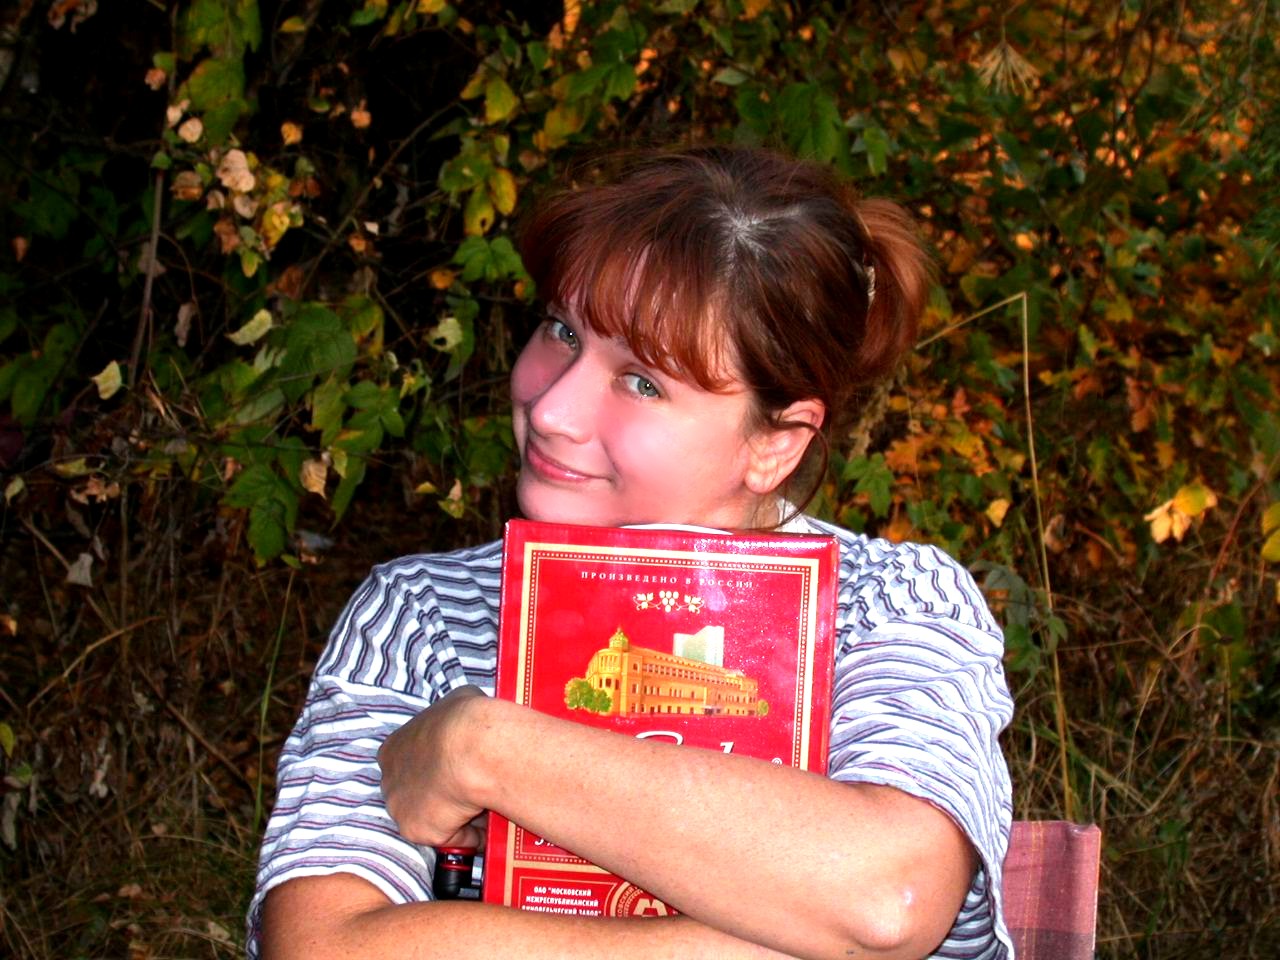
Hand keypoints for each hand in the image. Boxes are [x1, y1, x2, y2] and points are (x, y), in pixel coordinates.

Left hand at [377, 685, 494, 848]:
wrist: (471, 748)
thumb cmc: (466, 719)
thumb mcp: (459, 701)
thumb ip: (455, 716)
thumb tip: (467, 718)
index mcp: (393, 748)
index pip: (411, 763)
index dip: (437, 768)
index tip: (459, 769)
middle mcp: (389, 779)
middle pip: (417, 793)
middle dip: (442, 795)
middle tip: (473, 791)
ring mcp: (399, 807)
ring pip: (432, 816)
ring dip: (455, 817)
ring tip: (485, 809)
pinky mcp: (416, 831)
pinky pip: (448, 838)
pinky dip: (468, 836)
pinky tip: (485, 826)